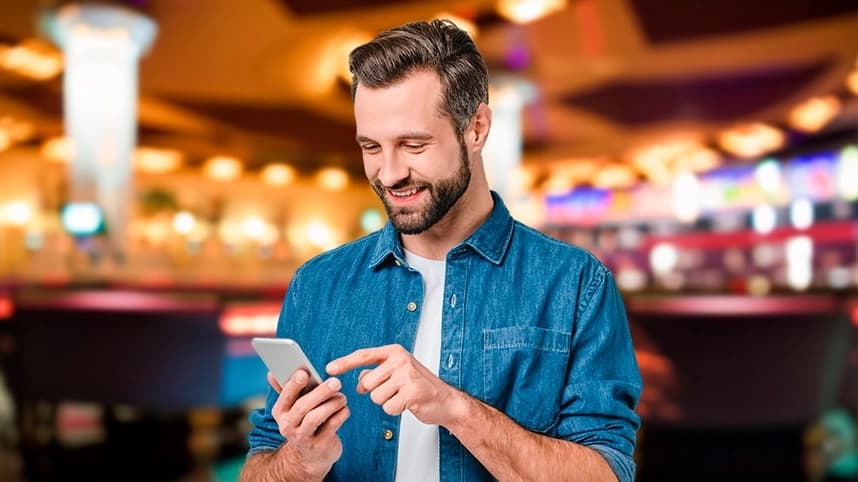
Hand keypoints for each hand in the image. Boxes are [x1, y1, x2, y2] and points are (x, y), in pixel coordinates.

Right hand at [268, 370, 349, 477]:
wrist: (308, 456)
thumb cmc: (303, 422)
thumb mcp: (292, 408)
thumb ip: (287, 390)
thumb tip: (271, 373)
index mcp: (280, 413)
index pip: (285, 397)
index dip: (293, 385)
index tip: (304, 373)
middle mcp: (288, 426)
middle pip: (302, 407)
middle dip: (320, 392)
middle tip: (336, 382)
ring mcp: (303, 438)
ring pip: (316, 417)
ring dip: (332, 404)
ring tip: (342, 397)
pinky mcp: (319, 446)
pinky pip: (331, 426)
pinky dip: (341, 414)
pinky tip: (344, 409)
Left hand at [326, 344, 465, 426]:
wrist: (446, 401)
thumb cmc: (420, 387)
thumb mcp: (397, 373)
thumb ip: (377, 374)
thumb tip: (359, 382)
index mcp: (394, 352)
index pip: (364, 355)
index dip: (345, 363)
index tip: (329, 369)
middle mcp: (400, 360)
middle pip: (368, 383)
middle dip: (377, 392)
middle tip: (395, 391)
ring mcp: (407, 375)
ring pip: (376, 397)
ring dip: (387, 402)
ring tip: (403, 397)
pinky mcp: (412, 392)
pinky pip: (388, 407)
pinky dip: (395, 411)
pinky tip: (408, 404)